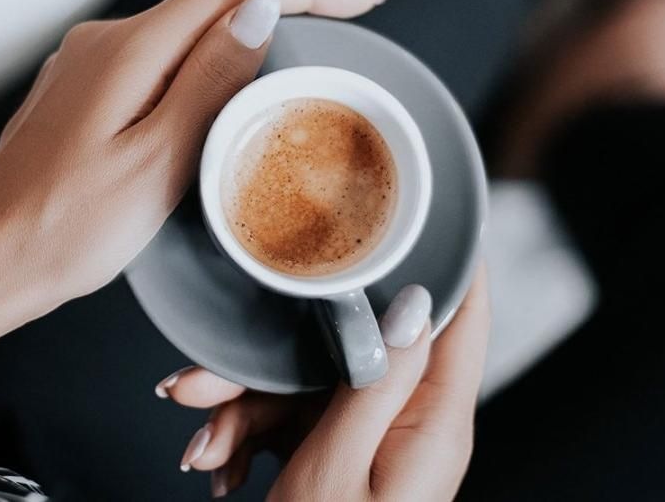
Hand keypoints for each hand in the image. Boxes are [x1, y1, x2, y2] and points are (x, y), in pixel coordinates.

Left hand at [0, 0, 388, 378]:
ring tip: (312, 47)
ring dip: (250, 31)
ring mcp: (88, 64)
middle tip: (356, 18)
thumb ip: (211, 80)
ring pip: (187, 30)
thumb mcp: (159, 161)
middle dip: (290, 0)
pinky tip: (234, 84)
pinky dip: (209, 61)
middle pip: (213, 1)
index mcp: (127, 49)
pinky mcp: (83, 92)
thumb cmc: (69, 228)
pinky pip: (161, 59)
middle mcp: (104, 40)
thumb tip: (262, 9)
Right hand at [162, 265, 490, 499]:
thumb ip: (373, 380)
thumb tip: (415, 301)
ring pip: (311, 385)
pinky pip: (297, 421)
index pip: (462, 314)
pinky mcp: (346, 460)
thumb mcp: (339, 469)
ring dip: (245, 411)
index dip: (448, 250)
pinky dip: (249, 439)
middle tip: (203, 384)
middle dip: (273, 363)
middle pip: (357, 349)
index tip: (425, 194)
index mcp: (436, 424)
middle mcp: (415, 427)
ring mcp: (379, 443)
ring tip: (202, 448)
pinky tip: (217, 467)